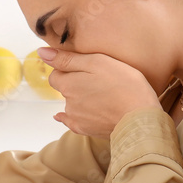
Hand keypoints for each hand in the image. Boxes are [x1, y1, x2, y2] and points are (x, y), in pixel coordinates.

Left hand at [40, 48, 161, 138]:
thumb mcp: (97, 62)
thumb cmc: (124, 85)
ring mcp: (76, 119)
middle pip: (65, 89)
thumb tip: (42, 52)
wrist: (140, 118)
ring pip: (71, 104)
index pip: (56, 74)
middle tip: (97, 80)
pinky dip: (75, 117)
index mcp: (68, 84)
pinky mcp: (86, 130)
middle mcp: (67, 103)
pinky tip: (80, 114)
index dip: (69, 69)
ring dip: (80, 99)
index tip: (85, 68)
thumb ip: (67, 58)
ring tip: (102, 96)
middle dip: (75, 83)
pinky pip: (73, 122)